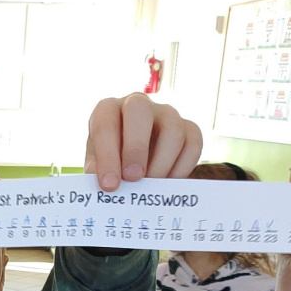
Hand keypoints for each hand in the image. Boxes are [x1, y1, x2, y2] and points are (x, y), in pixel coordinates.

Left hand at [84, 93, 202, 190]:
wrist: (133, 164)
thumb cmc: (110, 163)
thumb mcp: (97, 167)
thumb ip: (101, 173)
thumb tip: (110, 186)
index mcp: (108, 110)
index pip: (105, 125)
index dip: (107, 156)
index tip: (110, 185)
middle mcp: (138, 104)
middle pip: (140, 110)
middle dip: (136, 147)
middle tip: (132, 178)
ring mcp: (166, 114)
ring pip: (172, 130)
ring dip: (161, 162)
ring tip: (150, 185)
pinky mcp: (188, 128)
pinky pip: (193, 144)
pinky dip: (182, 167)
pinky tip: (168, 182)